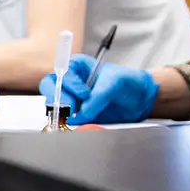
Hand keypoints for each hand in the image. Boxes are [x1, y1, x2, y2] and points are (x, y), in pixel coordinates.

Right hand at [39, 55, 158, 124]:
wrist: (139, 100)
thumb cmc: (128, 82)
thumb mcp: (115, 83)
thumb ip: (98, 96)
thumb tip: (82, 113)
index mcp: (77, 67)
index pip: (61, 72)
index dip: (69, 83)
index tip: (85, 93)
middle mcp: (70, 82)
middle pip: (50, 88)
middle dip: (58, 99)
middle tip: (71, 109)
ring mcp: (71, 99)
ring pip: (53, 104)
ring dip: (61, 112)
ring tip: (77, 117)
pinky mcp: (75, 114)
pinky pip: (63, 118)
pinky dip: (66, 123)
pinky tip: (78, 123)